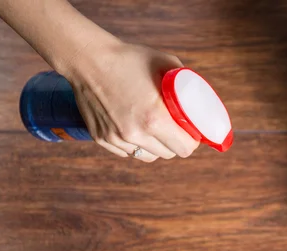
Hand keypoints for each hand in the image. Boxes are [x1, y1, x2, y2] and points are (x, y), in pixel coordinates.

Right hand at [66, 42, 199, 161]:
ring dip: (156, 147)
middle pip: (168, 154)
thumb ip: (185, 83)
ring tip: (155, 130)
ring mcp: (117, 138)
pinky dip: (135, 144)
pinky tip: (135, 128)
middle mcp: (135, 133)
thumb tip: (199, 98)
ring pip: (147, 156)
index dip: (192, 141)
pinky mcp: (102, 139)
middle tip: (176, 130)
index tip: (192, 133)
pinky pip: (127, 152)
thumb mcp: (166, 64)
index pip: (184, 148)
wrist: (88, 58)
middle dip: (175, 143)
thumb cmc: (129, 59)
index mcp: (154, 118)